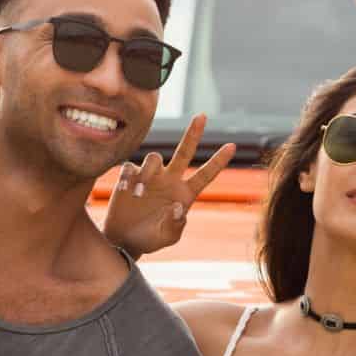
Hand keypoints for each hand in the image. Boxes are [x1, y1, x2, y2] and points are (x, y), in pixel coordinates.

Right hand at [103, 114, 235, 257]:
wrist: (123, 239)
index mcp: (184, 194)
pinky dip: (131, 177)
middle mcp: (170, 180)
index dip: (218, 161)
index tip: (232, 146)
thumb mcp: (166, 238)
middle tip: (203, 115)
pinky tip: (128, 191)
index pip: (205, 174)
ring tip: (139, 193)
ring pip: (155, 157)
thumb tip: (178, 207)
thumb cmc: (149, 240)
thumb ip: (175, 225)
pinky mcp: (131, 175)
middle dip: (193, 133)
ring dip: (148, 172)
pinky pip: (132, 167)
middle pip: (184, 151)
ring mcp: (151, 176)